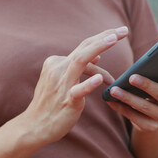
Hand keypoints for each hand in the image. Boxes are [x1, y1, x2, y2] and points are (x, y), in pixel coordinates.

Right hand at [19, 27, 128, 143]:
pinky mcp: (67, 101)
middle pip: (84, 48)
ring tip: (114, 39)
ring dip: (98, 48)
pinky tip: (100, 80)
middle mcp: (58, 68)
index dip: (102, 38)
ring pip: (80, 61)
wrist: (34, 126)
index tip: (119, 31)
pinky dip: (89, 84)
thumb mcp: (64, 80)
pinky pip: (78, 90)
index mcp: (57, 62)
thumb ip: (79, 68)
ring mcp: (61, 84)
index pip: (84, 48)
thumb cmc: (52, 103)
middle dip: (105, 37)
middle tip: (123, 30)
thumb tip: (97, 56)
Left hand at [107, 57, 157, 131]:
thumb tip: (140, 64)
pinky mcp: (151, 127)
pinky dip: (121, 108)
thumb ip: (155, 73)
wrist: (150, 118)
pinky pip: (134, 117)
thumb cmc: (152, 91)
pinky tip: (110, 100)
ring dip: (127, 97)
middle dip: (146, 85)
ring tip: (114, 90)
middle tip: (131, 77)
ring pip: (145, 107)